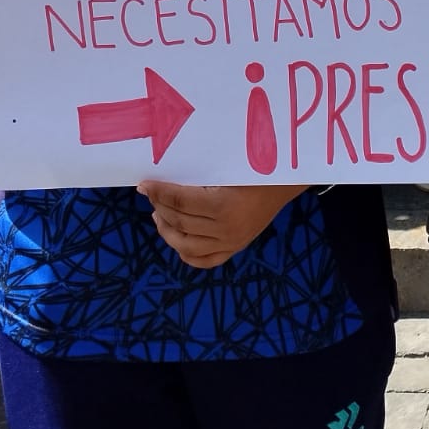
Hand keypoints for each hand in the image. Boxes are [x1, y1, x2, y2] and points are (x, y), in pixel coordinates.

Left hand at [138, 182, 306, 268]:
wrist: (283, 183)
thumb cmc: (255, 167)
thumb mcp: (227, 168)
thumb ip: (199, 175)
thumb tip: (165, 180)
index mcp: (224, 205)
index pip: (180, 201)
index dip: (160, 192)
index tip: (145, 185)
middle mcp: (226, 229)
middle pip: (180, 223)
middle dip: (160, 207)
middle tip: (151, 195)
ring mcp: (230, 242)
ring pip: (186, 245)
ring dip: (167, 231)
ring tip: (158, 215)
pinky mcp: (234, 249)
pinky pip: (204, 260)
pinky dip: (185, 253)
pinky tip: (176, 238)